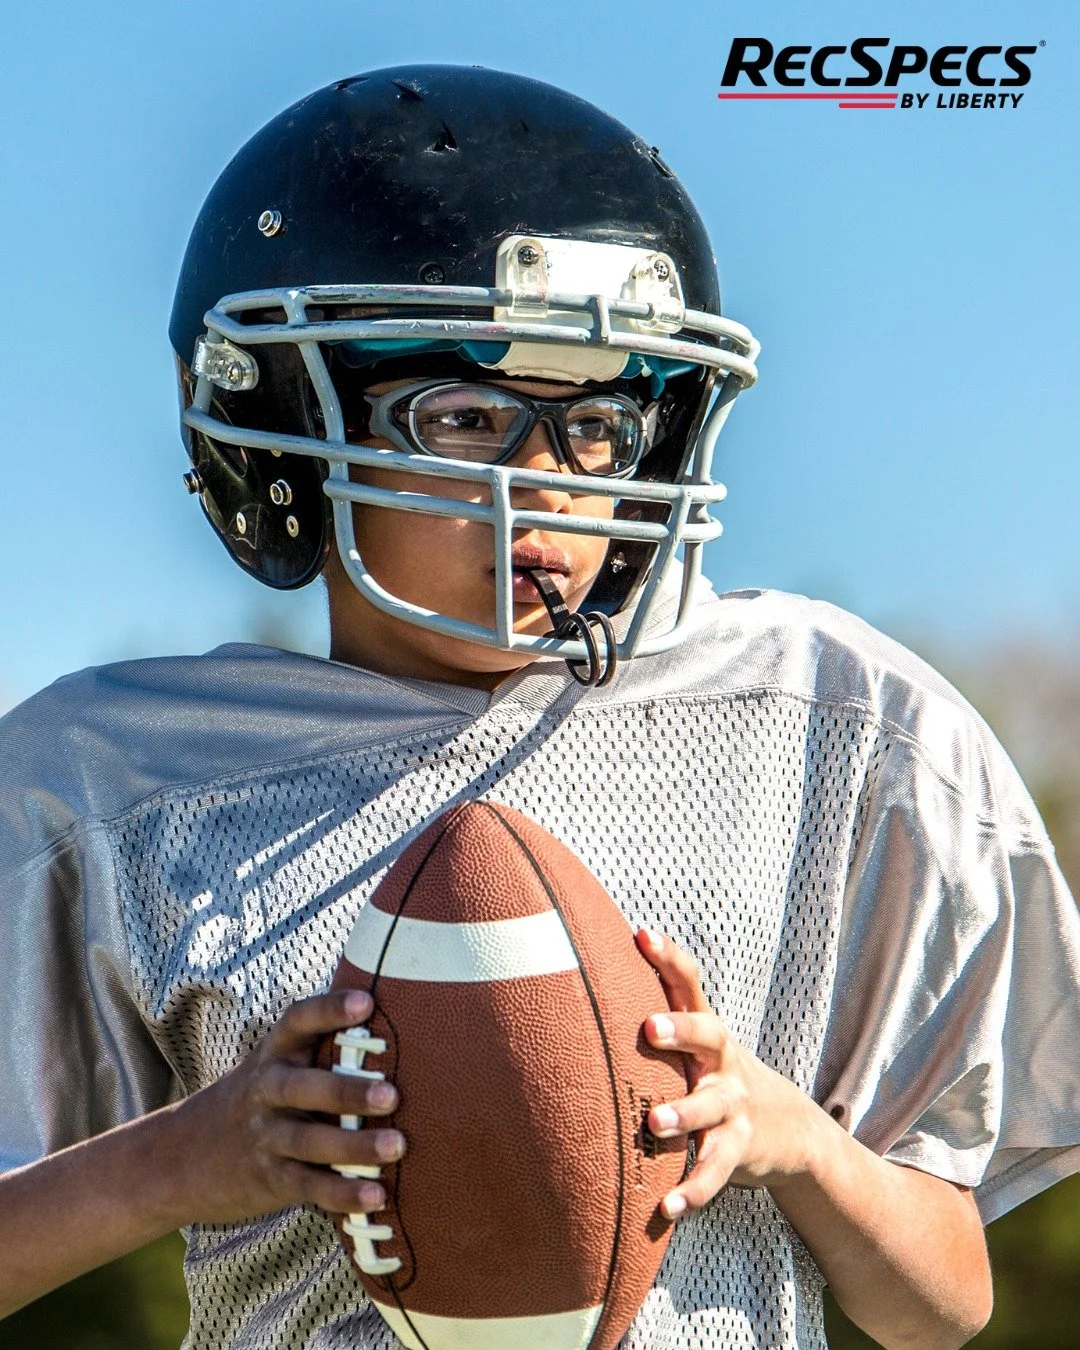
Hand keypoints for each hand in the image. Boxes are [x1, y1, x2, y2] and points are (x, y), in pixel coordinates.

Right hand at [169, 989, 403, 1224]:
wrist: (182, 1157)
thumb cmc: (261, 1097)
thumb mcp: (277, 1062)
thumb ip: (322, 1046)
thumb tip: (399, 1013)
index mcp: (274, 1053)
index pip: (298, 1021)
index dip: (329, 1010)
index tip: (365, 1002)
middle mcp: (267, 1091)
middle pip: (304, 1088)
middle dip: (346, 1090)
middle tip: (390, 1094)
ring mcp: (266, 1137)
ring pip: (309, 1142)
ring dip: (354, 1146)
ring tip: (396, 1146)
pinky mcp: (271, 1179)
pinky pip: (309, 1186)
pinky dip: (342, 1194)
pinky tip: (376, 1196)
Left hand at [636, 928, 815, 1218]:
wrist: (794, 1130)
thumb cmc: (719, 1075)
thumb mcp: (700, 1044)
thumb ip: (661, 1014)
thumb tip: (591, 971)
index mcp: (707, 1030)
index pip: (689, 983)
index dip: (668, 957)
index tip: (642, 934)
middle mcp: (722, 1060)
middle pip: (708, 1034)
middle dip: (680, 1029)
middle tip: (650, 1027)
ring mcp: (734, 1104)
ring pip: (710, 1107)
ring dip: (683, 1114)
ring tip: (653, 1124)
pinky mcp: (739, 1148)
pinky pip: (714, 1171)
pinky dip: (691, 1191)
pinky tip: (665, 1208)